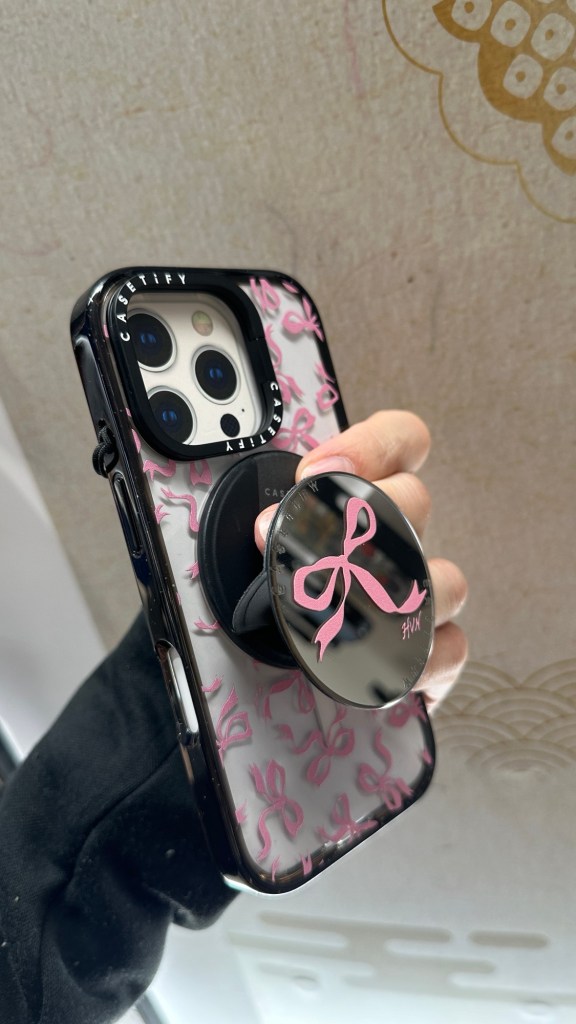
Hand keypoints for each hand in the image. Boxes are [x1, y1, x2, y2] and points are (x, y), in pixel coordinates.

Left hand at [254, 410, 467, 712]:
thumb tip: (267, 527)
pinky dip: (425, 662)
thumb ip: (276, 520)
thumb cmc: (280, 582)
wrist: (267, 648)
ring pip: (447, 579)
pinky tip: (382, 670)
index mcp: (366, 497)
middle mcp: (402, 536)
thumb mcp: (271, 536)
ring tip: (348, 612)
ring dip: (400, 594)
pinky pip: (452, 648)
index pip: (403, 441)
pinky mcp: (431, 648)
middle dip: (362, 517)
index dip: (371, 446)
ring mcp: (424, 592)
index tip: (319, 471)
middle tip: (310, 544)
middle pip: (416, 502)